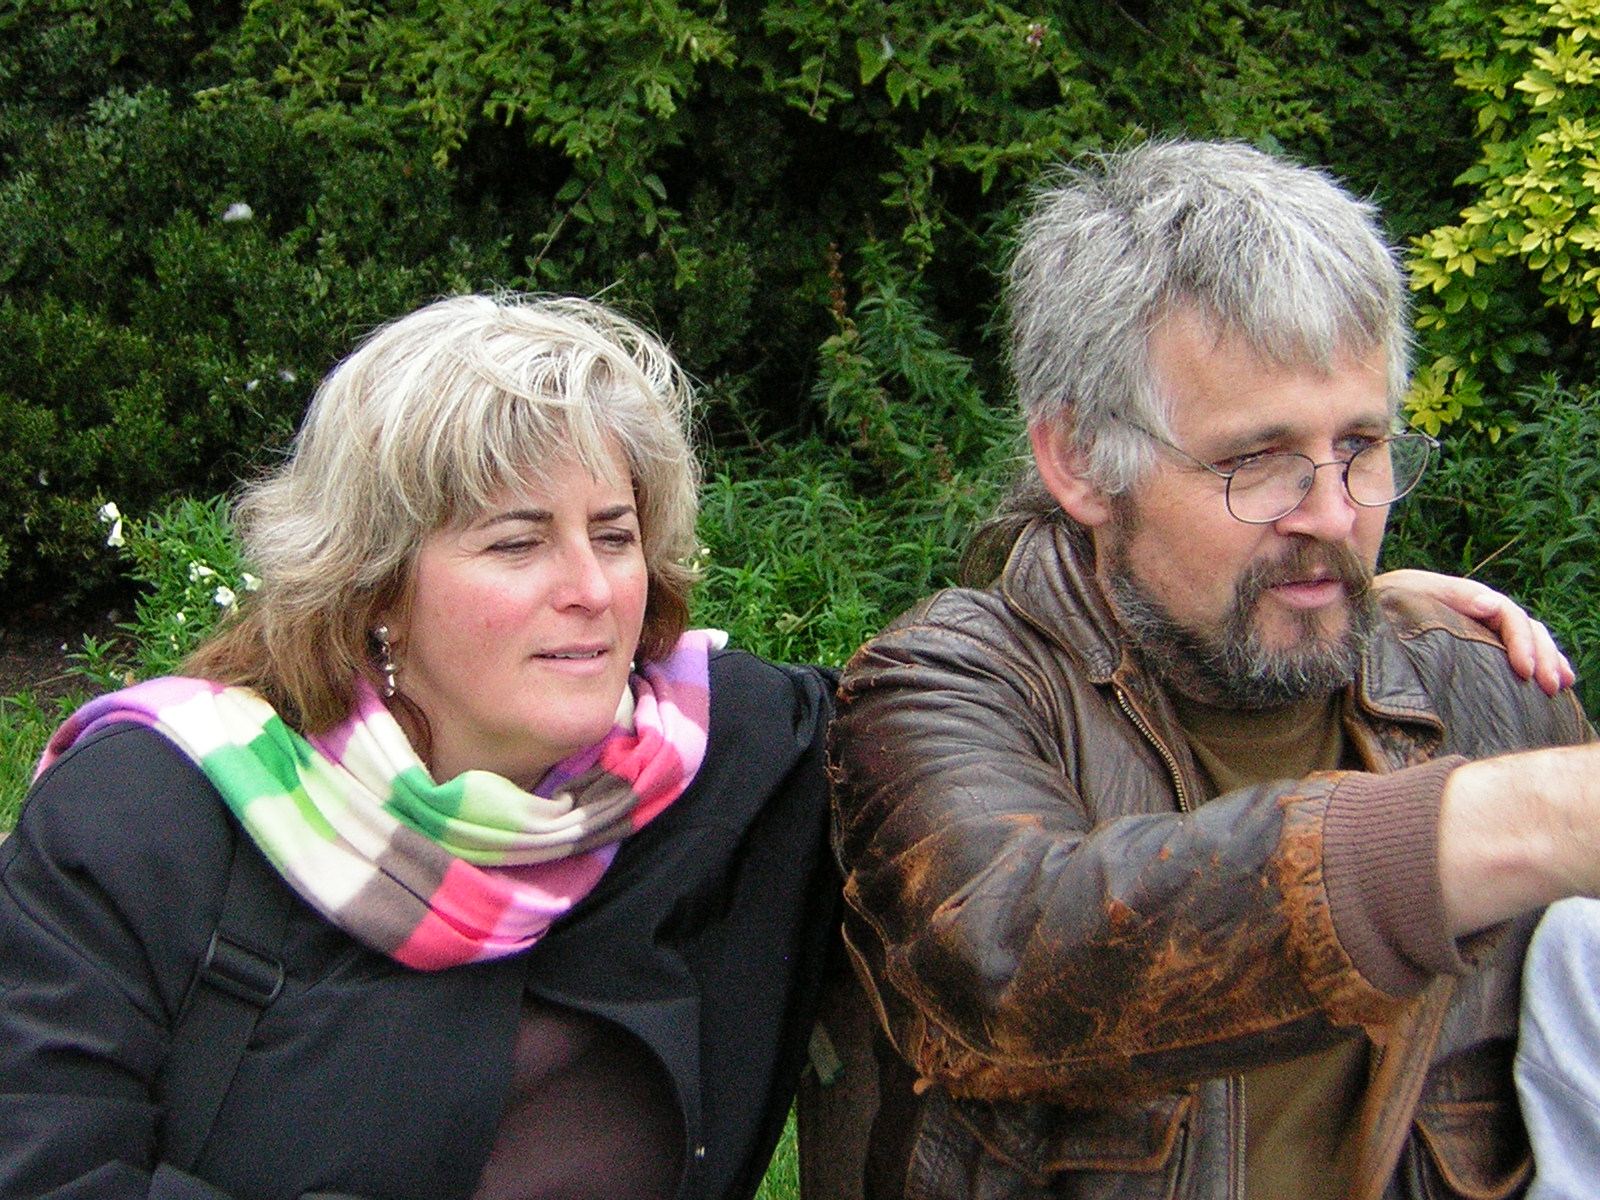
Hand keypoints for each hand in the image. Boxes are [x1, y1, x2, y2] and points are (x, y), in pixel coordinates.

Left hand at [1374, 568, 1574, 695]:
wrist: (1359, 612)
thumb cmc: (1381, 602)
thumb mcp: (1406, 591)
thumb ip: (1448, 596)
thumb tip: (1491, 604)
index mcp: (1467, 596)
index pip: (1508, 615)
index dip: (1522, 641)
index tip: (1523, 670)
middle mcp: (1480, 610)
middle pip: (1525, 629)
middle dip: (1543, 656)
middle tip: (1551, 686)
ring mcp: (1480, 629)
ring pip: (1528, 640)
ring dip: (1548, 661)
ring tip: (1560, 685)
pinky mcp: (1475, 647)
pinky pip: (1514, 652)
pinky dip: (1537, 664)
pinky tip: (1555, 682)